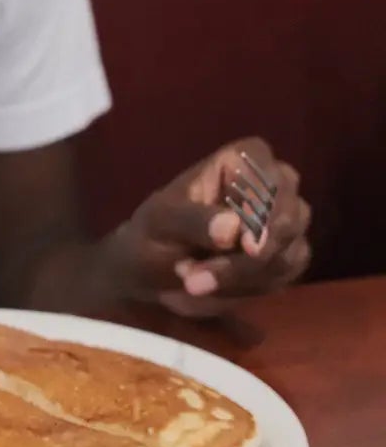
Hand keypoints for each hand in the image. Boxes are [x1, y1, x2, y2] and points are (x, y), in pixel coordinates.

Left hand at [111, 137, 311, 318]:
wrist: (157, 268)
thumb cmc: (157, 230)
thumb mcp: (161, 220)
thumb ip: (194, 220)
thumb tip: (233, 230)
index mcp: (245, 157)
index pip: (271, 177)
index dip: (265, 211)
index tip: (248, 247)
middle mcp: (276, 184)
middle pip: (287, 219)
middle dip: (248, 259)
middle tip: (198, 279)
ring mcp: (286, 221)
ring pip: (287, 253)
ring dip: (240, 277)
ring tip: (192, 282)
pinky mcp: (288, 256)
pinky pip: (284, 276)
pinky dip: (248, 289)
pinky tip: (214, 288)